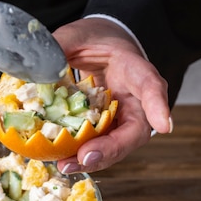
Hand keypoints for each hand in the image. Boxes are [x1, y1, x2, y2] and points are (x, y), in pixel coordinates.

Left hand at [53, 17, 171, 172]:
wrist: (100, 46)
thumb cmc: (95, 40)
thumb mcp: (77, 35)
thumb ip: (61, 46)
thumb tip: (37, 67)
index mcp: (135, 69)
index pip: (151, 86)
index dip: (158, 106)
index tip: (163, 125)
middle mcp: (136, 99)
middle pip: (135, 130)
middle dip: (112, 148)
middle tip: (86, 157)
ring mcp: (122, 117)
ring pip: (117, 145)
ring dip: (93, 160)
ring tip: (66, 165)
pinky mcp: (106, 128)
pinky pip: (98, 146)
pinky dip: (80, 155)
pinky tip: (60, 160)